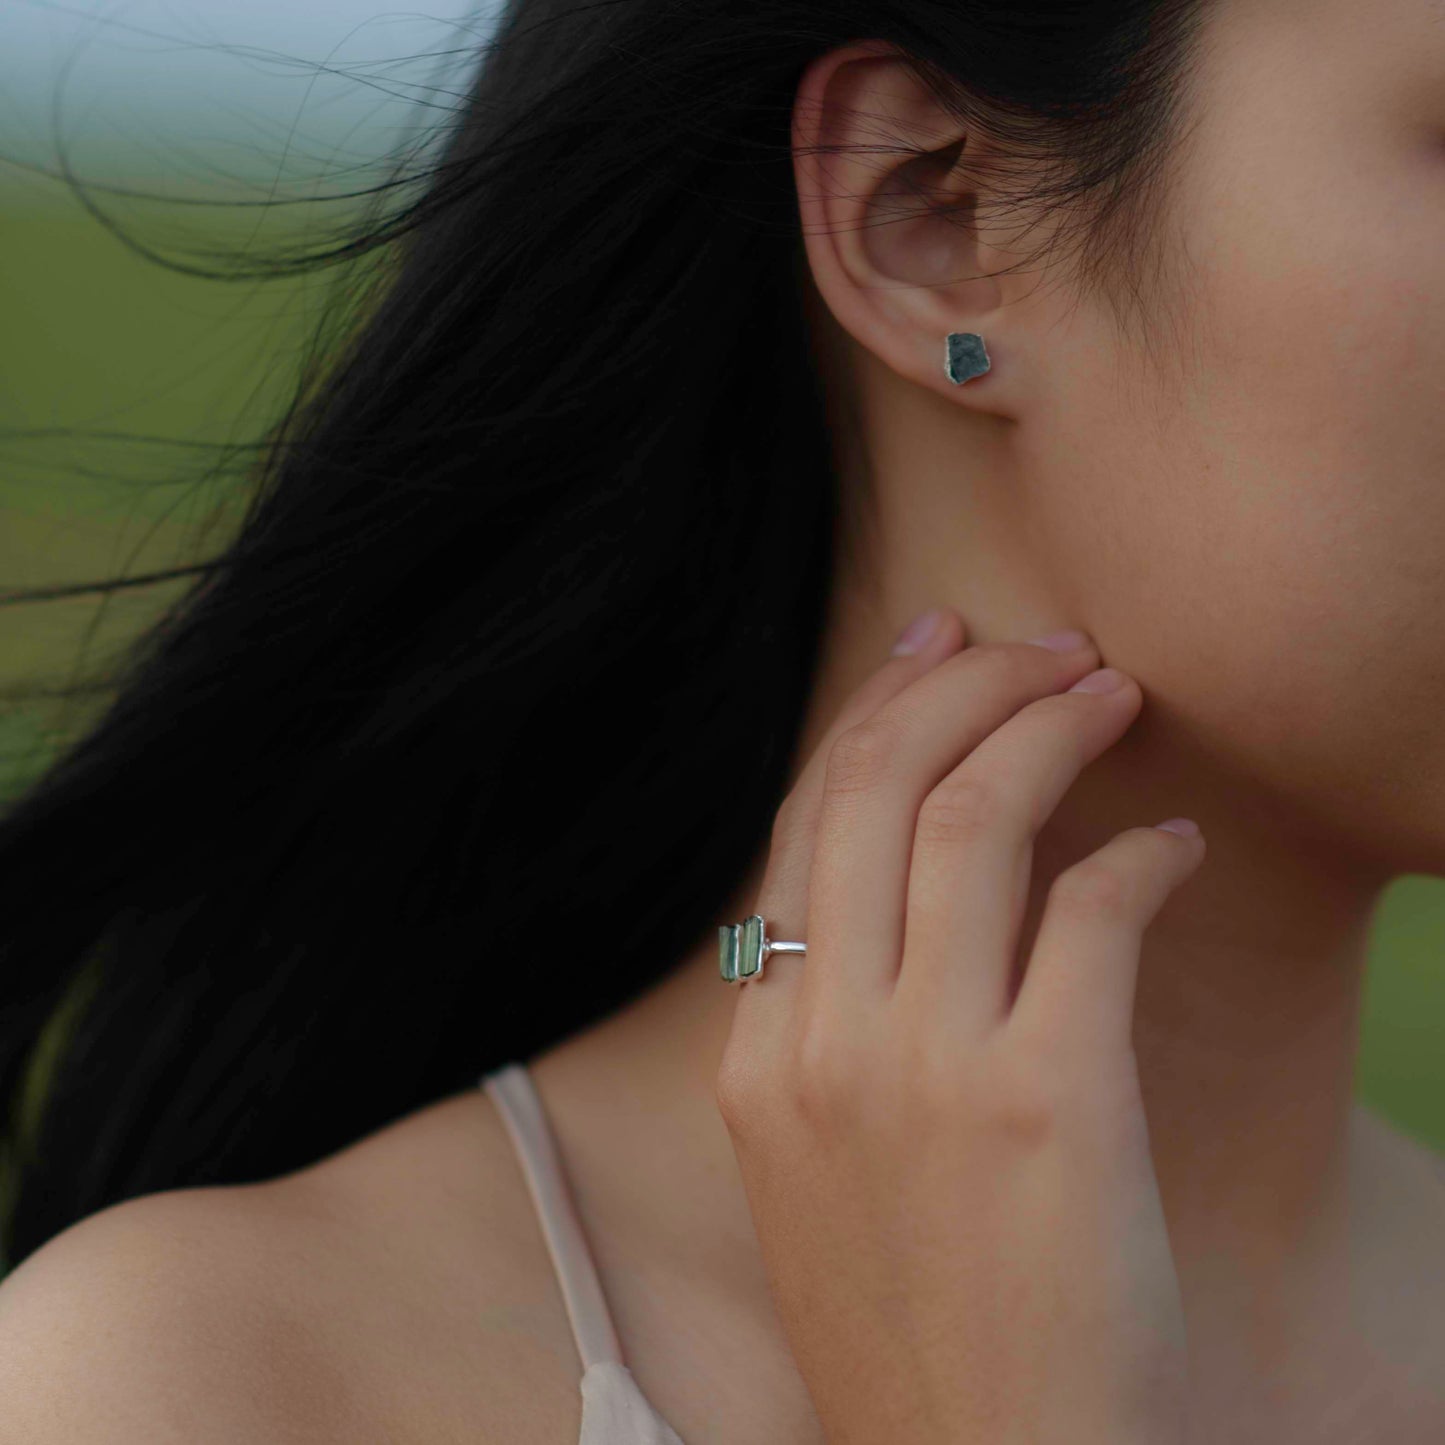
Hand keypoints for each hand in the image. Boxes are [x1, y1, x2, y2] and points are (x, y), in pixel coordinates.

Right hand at [715, 609, 1203, 1444]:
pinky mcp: (1042, 1104)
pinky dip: (1141, 856)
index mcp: (758, 1055)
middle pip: (874, 791)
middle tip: (1041, 647)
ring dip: (1046, 729)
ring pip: (969, 820)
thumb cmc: (915, 1325)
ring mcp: (922, 1069)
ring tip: (1109, 692)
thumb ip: (832, 1027)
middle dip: (962, 686)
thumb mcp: (816, 1166)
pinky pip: (1090, 912)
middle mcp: (821, 1041)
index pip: (806, 826)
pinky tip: (1176, 848)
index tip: (932, 649)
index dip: (874, 714)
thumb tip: (903, 889)